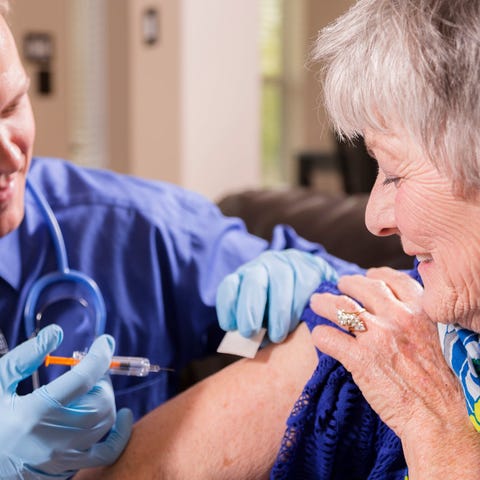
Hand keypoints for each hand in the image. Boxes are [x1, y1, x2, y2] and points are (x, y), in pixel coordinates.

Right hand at [0, 324, 132, 478]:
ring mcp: (60, 459)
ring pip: (105, 424)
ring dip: (106, 400)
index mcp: (33, 413)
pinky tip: (121, 417)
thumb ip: (25, 357)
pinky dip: (119, 435)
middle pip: (100, 403)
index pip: (82, 379)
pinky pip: (105, 454)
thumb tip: (57, 332)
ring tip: (92, 390)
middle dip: (102, 380)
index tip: (106, 341)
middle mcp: (51, 439)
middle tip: (90, 371)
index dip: (100, 355)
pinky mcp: (64, 470)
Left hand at [217, 249, 337, 341]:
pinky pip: (303, 287)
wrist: (314, 285)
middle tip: (249, 333)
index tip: (230, 327)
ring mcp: (288, 264)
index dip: (228, 306)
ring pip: (280, 284)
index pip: (229, 286)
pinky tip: (296, 324)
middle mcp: (264, 266)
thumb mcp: (263, 317)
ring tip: (277, 336)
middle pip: (253, 282)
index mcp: (245, 277)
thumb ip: (255, 328)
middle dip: (249, 309)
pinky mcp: (311, 268)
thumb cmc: (281, 310)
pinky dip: (298, 309)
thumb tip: (250, 343)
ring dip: (277, 314)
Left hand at [310, 267, 478, 476]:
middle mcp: (398, 318)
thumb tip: (394, 311)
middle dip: (347, 283)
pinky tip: (320, 337)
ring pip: (340, 307)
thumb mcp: (436, 340)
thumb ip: (415, 322)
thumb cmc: (440, 385)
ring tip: (317, 302)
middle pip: (363, 287)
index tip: (369, 276)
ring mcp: (377, 337)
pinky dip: (321, 335)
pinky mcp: (360, 359)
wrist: (438, 418)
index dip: (378, 275)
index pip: (394, 280)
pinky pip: (329, 338)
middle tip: (339, 285)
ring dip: (324, 302)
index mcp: (420, 312)